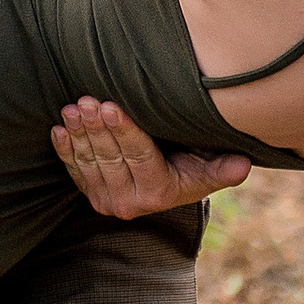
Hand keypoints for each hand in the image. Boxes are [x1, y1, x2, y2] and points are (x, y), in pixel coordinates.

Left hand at [53, 98, 251, 219]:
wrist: (166, 187)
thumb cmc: (191, 169)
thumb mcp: (209, 170)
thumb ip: (223, 168)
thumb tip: (243, 164)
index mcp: (159, 194)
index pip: (139, 156)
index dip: (124, 131)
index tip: (111, 106)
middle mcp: (129, 203)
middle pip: (110, 157)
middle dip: (97, 127)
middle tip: (87, 100)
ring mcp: (106, 201)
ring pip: (90, 161)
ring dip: (79, 134)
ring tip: (73, 107)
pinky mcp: (90, 194)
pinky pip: (74, 170)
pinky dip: (65, 149)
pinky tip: (60, 128)